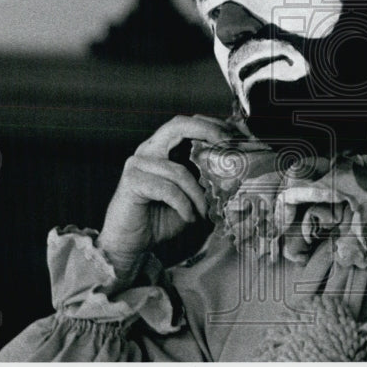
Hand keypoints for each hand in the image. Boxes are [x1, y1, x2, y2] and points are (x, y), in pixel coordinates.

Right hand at [97, 115, 228, 271]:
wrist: (130, 242)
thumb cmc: (161, 217)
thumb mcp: (191, 194)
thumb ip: (206, 178)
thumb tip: (236, 168)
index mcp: (163, 147)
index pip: (188, 124)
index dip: (212, 124)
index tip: (235, 134)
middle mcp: (149, 149)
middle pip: (178, 126)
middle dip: (207, 131)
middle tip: (228, 145)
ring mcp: (138, 164)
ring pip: (179, 170)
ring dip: (198, 194)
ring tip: (205, 211)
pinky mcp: (131, 181)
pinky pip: (167, 189)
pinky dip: (184, 205)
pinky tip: (189, 217)